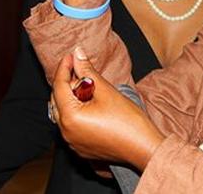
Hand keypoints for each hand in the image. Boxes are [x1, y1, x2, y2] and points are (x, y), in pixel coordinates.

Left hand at [52, 48, 163, 170]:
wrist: (144, 148)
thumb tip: (78, 54)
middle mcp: (66, 132)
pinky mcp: (80, 148)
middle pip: (58, 100)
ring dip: (73, 97)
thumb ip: (88, 71)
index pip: (59, 86)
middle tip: (82, 70)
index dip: (65, 67)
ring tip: (90, 87)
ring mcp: (72, 142)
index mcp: (70, 118)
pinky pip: (71, 125)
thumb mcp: (107, 91)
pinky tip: (92, 104)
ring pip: (64, 112)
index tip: (72, 56)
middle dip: (69, 83)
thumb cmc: (129, 122)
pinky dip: (77, 112)